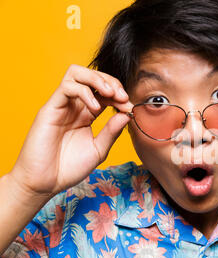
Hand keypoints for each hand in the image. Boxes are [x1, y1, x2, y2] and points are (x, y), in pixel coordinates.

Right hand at [9, 64, 131, 197]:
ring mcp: (62, 106)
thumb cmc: (69, 168)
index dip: (120, 96)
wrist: (46, 183)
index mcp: (86, 114)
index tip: (130, 107)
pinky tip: (95, 108)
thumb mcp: (99, 149)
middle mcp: (74, 106)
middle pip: (92, 76)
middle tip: (123, 97)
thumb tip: (127, 114)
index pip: (105, 92)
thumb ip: (112, 132)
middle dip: (112, 82)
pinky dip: (85, 92)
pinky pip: (67, 87)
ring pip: (77, 73)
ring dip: (98, 79)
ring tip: (111, 94)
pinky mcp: (50, 109)